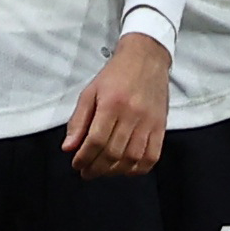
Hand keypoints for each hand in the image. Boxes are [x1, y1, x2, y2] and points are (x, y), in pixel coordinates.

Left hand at [63, 32, 171, 177]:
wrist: (146, 58)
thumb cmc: (116, 74)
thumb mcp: (90, 92)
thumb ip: (78, 121)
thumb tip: (68, 147)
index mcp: (111, 104)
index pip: (96, 140)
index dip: (84, 157)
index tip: (76, 164)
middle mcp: (132, 115)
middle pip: (113, 153)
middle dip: (96, 168)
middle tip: (86, 172)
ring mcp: (149, 122)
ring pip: (132, 158)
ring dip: (115, 171)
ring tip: (103, 171)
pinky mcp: (160, 126)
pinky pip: (152, 156)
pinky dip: (138, 168)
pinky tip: (125, 169)